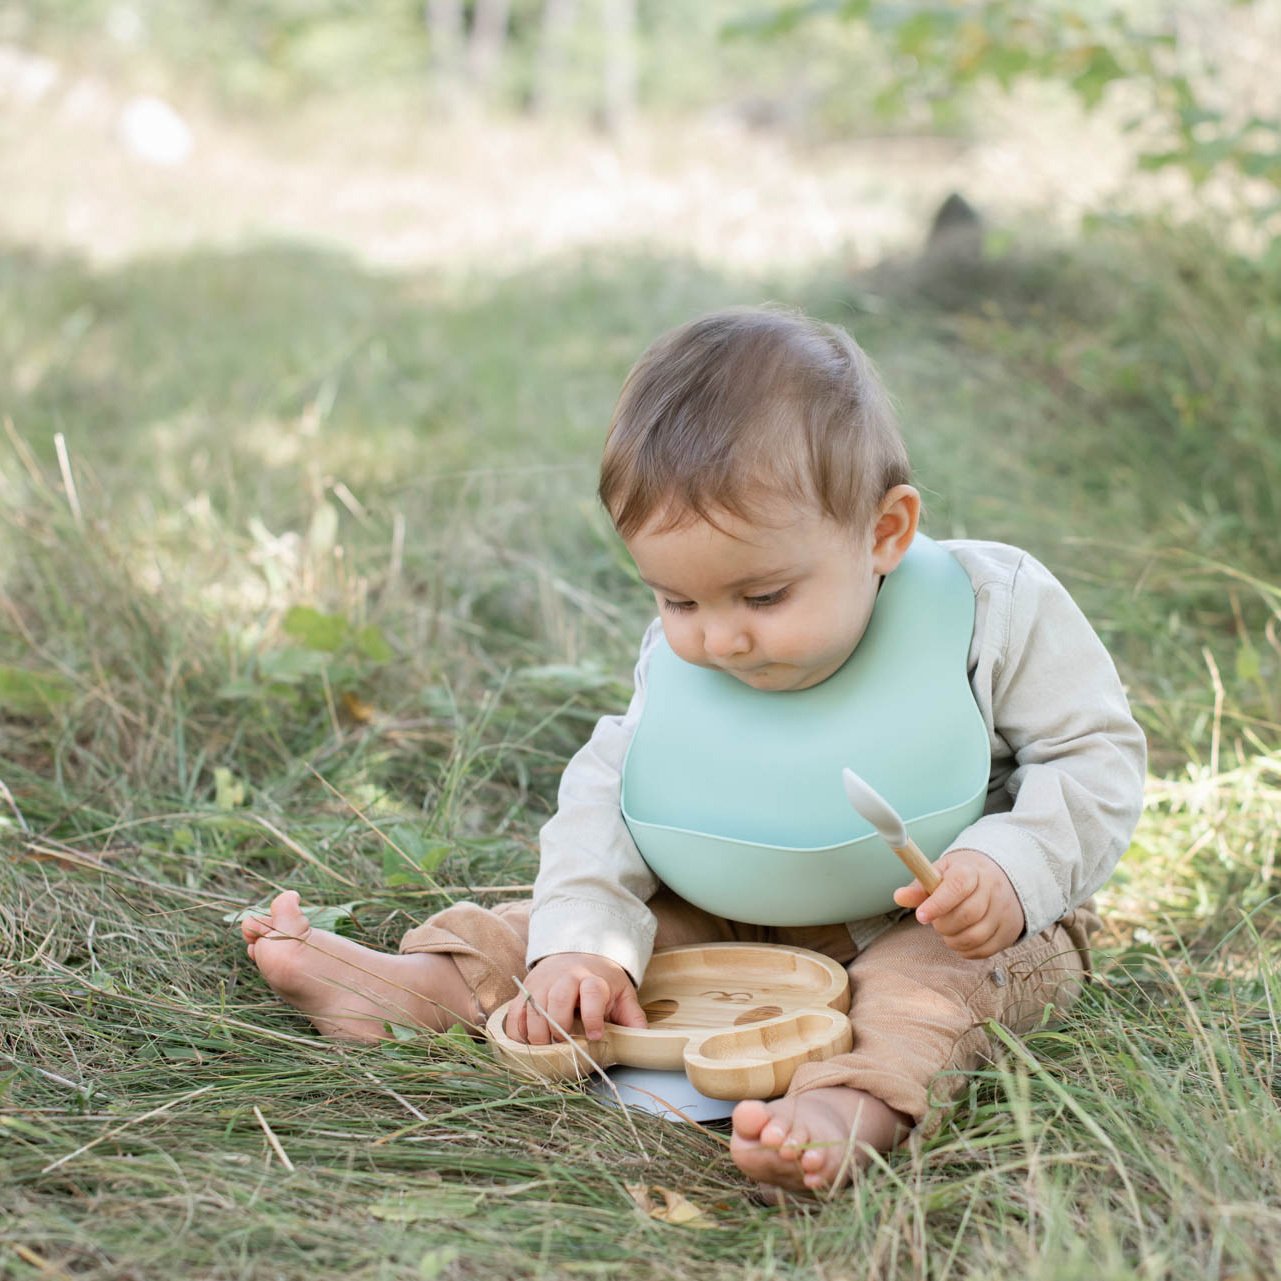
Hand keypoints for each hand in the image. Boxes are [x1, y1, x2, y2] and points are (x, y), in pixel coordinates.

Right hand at [505, 952, 646, 1045]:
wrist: (577, 955)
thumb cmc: (601, 982)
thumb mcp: (622, 994)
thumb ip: (632, 1016)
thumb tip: (643, 1038)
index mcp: (593, 979)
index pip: (592, 994)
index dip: (593, 1017)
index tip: (594, 1036)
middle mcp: (565, 977)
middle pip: (557, 1000)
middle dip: (559, 1028)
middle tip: (563, 1046)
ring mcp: (543, 982)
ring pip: (533, 1008)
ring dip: (537, 1034)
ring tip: (546, 1049)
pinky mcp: (526, 989)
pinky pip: (515, 1012)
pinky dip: (518, 1032)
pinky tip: (528, 1043)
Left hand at [893, 848, 1025, 958]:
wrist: (999, 878)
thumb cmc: (961, 877)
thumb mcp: (939, 873)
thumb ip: (919, 887)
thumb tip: (899, 897)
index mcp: (971, 871)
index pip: (957, 886)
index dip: (938, 904)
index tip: (921, 916)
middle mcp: (992, 889)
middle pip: (967, 915)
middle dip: (943, 924)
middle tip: (936, 921)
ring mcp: (1004, 912)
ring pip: (975, 936)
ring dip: (953, 940)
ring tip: (947, 929)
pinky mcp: (1009, 932)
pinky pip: (984, 950)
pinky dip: (966, 950)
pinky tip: (960, 938)